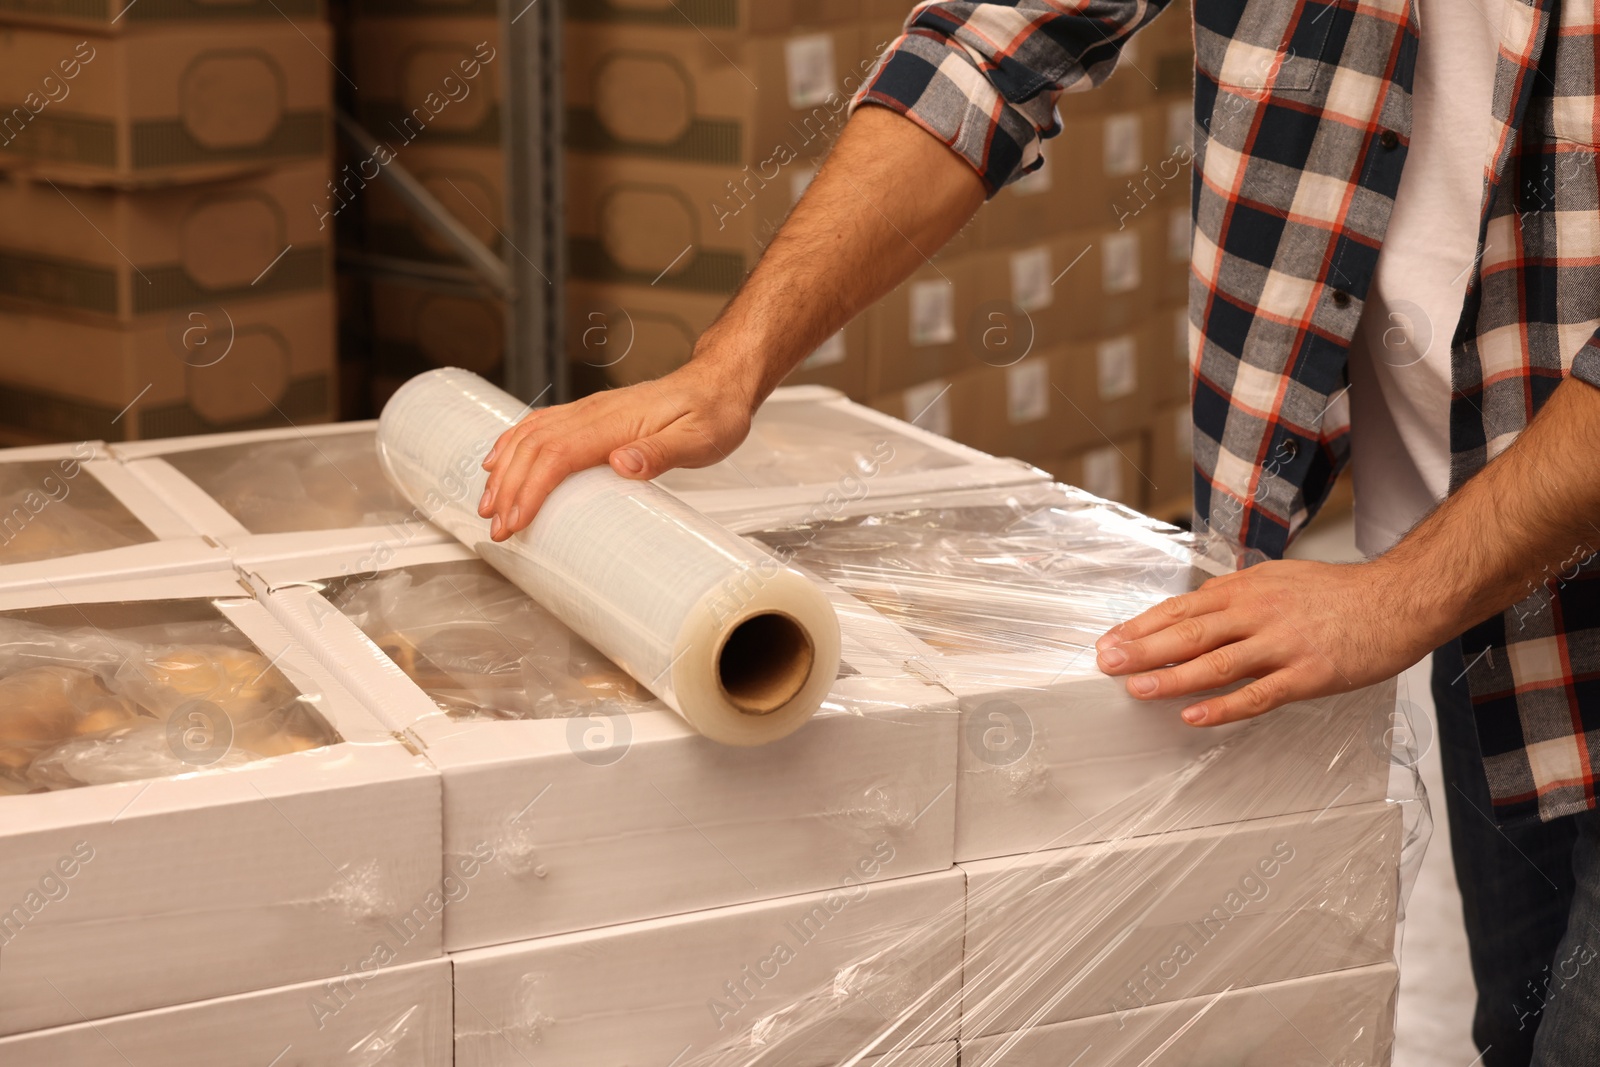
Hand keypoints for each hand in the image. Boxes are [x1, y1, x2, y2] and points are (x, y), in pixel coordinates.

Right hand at [477, 355, 758, 540]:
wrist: (720, 383)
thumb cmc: (714, 413)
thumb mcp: (700, 439)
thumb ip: (660, 453)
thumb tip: (620, 465)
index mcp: (616, 421)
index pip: (558, 454)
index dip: (530, 489)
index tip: (516, 521)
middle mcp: (596, 412)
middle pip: (535, 447)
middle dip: (508, 488)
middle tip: (496, 527)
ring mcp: (590, 411)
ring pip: (531, 434)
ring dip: (504, 469)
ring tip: (488, 503)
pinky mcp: (592, 415)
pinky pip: (541, 425)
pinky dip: (513, 443)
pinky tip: (499, 460)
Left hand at [1093, 559, 1442, 725]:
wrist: (1398, 598)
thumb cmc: (1336, 593)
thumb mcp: (1277, 578)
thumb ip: (1234, 594)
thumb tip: (1193, 607)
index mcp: (1245, 590)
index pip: (1181, 609)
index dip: (1141, 626)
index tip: (1109, 641)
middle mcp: (1257, 613)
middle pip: (1189, 633)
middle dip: (1143, 649)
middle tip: (1106, 664)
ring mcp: (1283, 644)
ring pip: (1217, 662)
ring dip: (1173, 678)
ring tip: (1137, 689)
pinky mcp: (1309, 674)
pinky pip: (1259, 694)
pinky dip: (1224, 706)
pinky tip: (1194, 717)